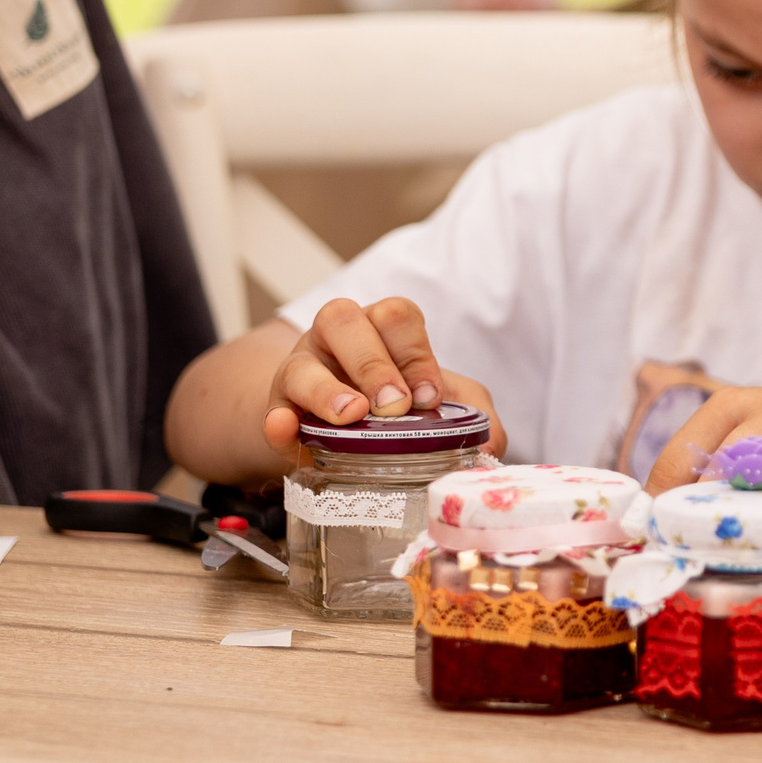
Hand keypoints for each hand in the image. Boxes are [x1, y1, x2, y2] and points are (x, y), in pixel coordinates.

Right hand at [264, 297, 506, 461]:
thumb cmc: (397, 405)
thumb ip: (474, 412)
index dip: (415, 353)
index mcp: (380, 328)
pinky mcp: (276, 411)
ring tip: (350, 416)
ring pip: (300, 364)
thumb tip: (491, 446)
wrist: (341, 429)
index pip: (396, 316)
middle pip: (344, 321)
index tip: (430, 397)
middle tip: (394, 406)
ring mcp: (300, 371)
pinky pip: (270, 412)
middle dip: (373, 364)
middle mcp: (335, 340)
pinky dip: (276, 422)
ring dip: (325, 391)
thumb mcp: (439, 399)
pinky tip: (287, 429)